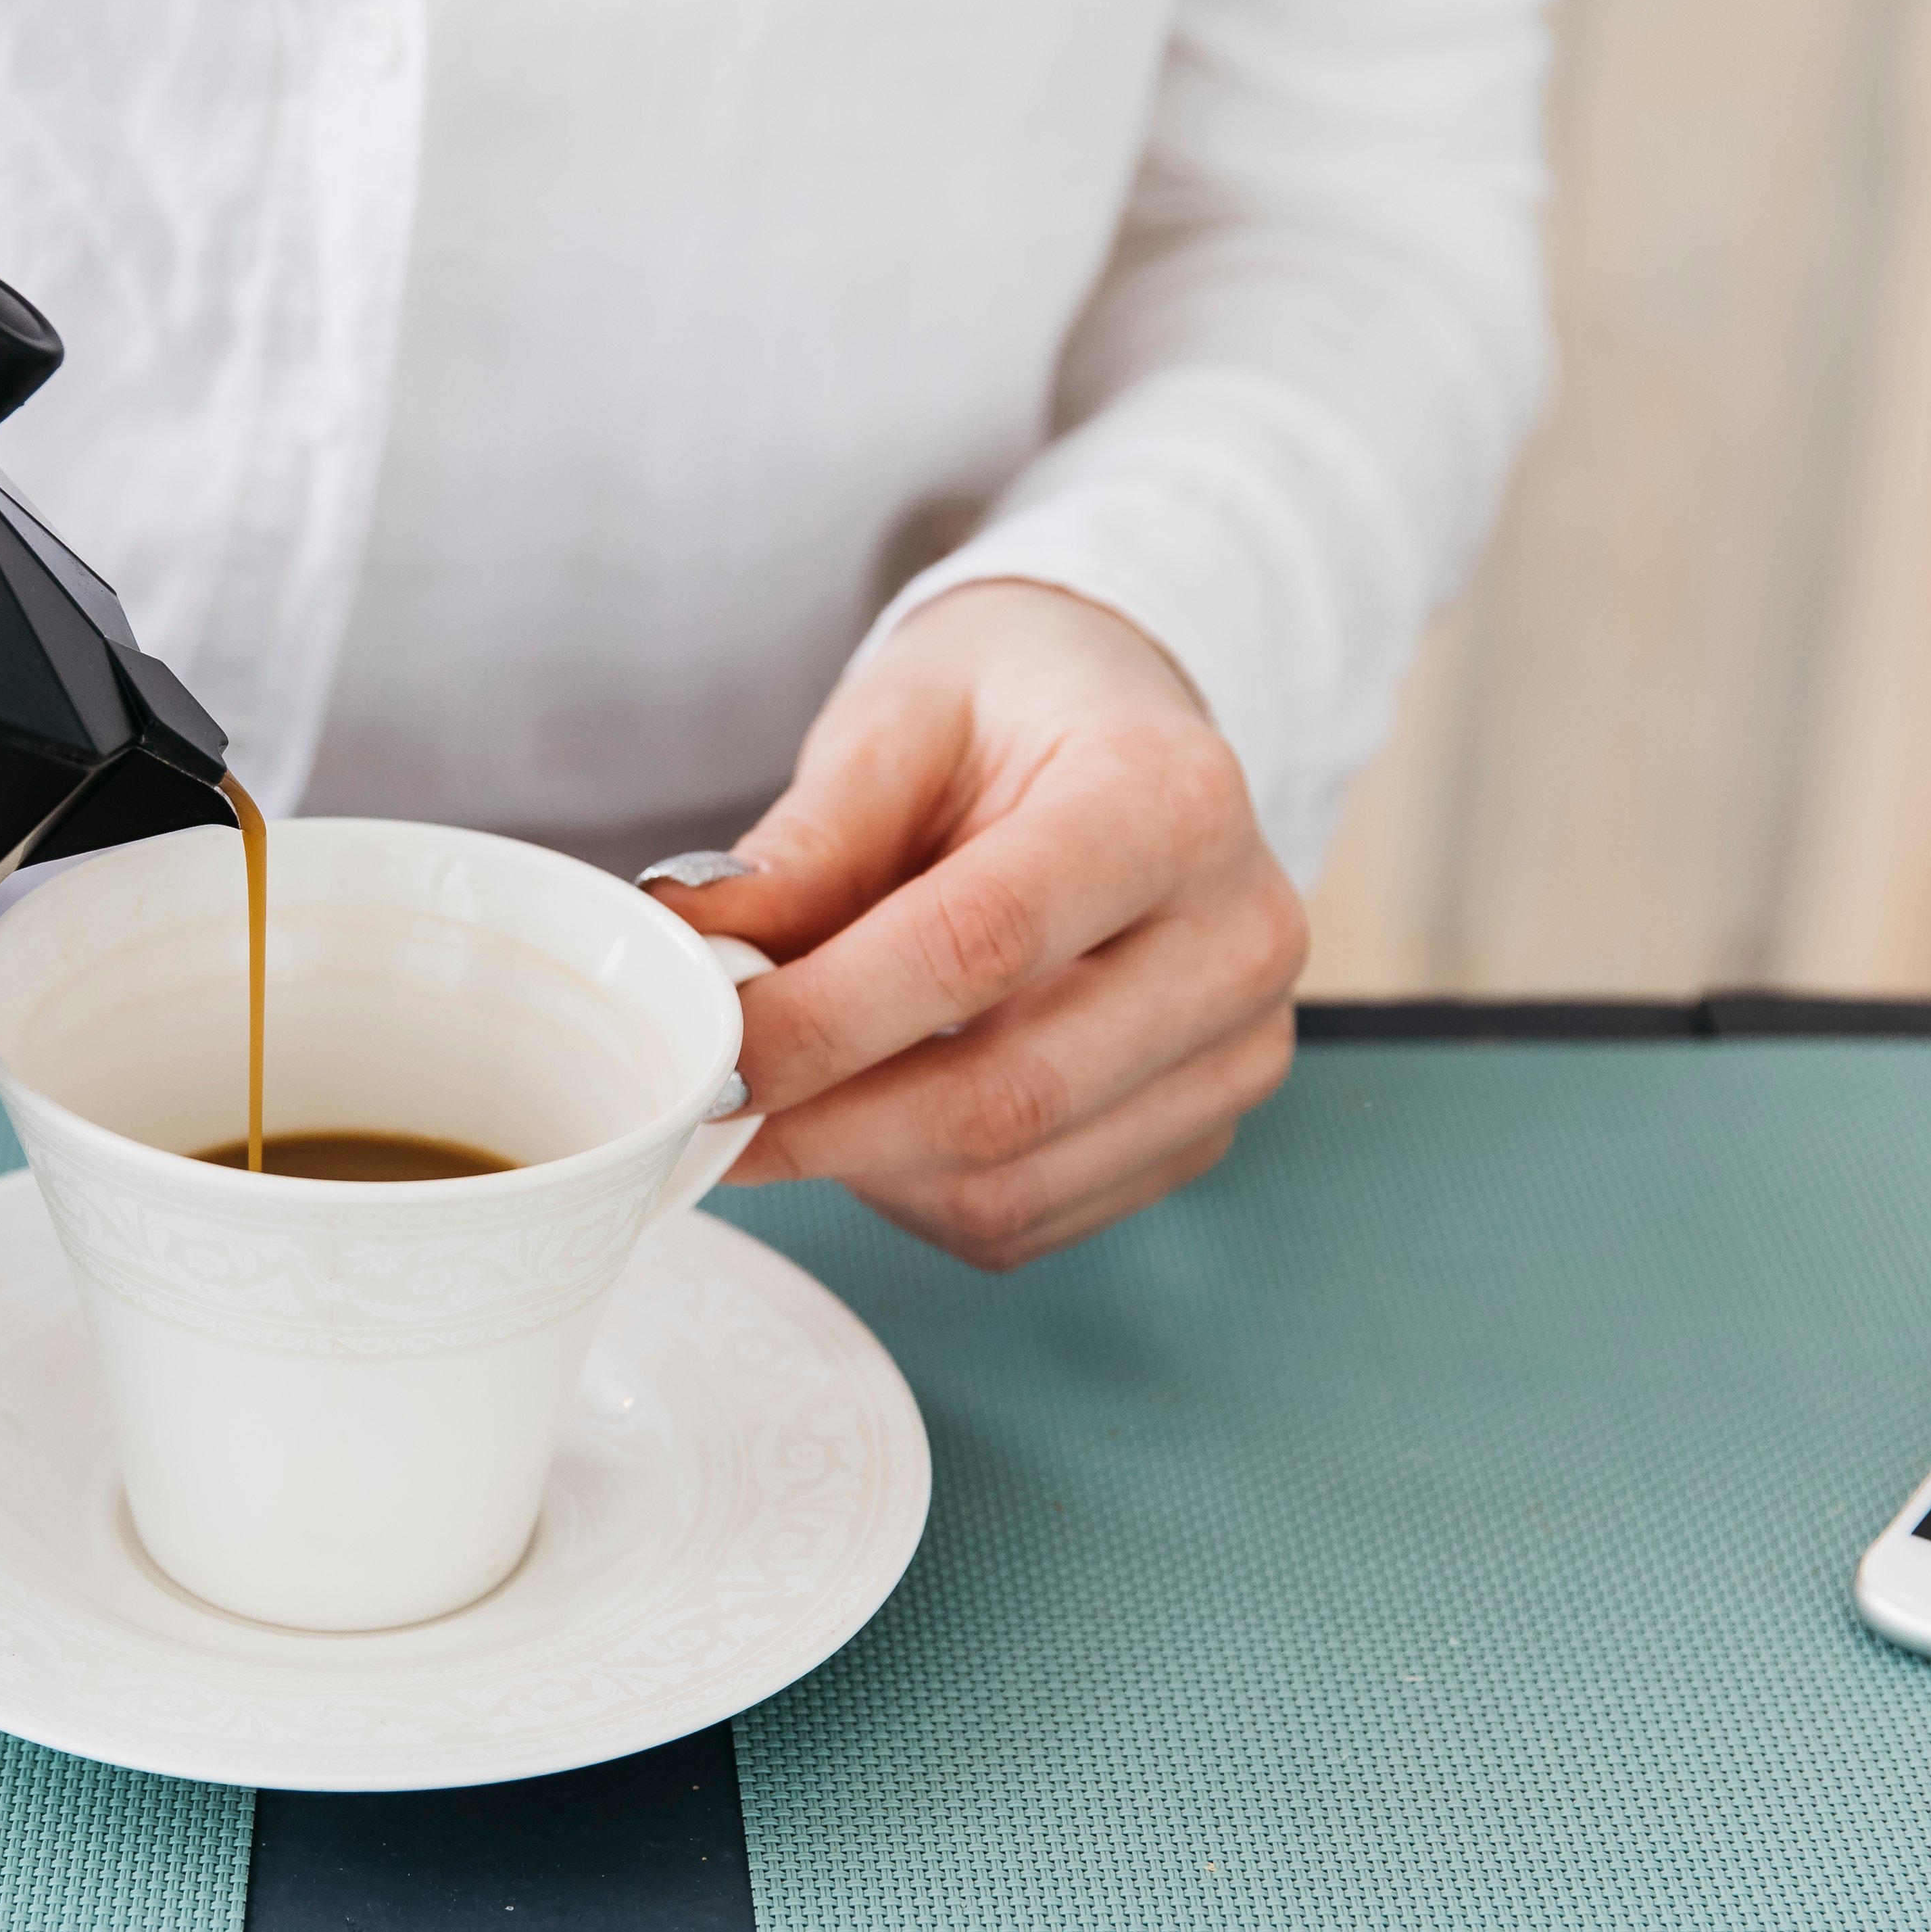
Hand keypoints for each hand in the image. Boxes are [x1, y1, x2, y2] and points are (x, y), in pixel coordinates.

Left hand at [647, 581, 1305, 1269]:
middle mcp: (1238, 938)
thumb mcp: (900, 723)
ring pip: (1014, 1183)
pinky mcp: (1204, 1130)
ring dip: (862, 1169)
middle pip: (1009, 1093)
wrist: (1123, 733)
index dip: (827, 1019)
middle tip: (705, 1115)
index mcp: (1173, 803)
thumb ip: (808, 843)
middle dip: (827, 1125)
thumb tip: (692, 941)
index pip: (982, 943)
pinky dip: (918, 1195)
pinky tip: (871, 1119)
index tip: (710, 1052)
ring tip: (783, 1103)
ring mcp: (1238, 1050)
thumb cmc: (1007, 714)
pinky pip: (1033, 1217)